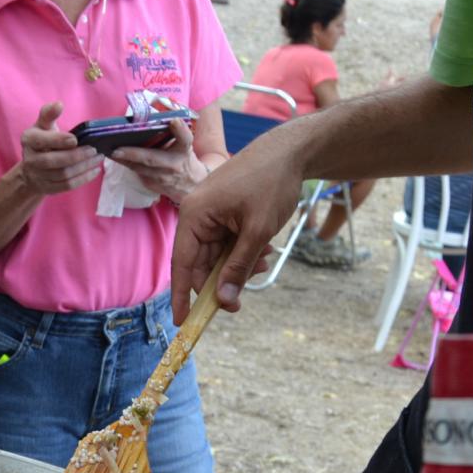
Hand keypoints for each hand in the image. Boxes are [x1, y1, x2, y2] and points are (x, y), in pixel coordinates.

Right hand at [16, 102, 103, 195]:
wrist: (33, 168)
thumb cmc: (43, 140)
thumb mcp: (43, 125)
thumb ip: (49, 113)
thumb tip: (58, 104)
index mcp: (28, 139)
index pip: (42, 141)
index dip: (58, 141)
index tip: (75, 139)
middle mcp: (30, 160)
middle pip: (54, 161)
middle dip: (76, 156)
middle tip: (94, 150)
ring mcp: (37, 176)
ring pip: (63, 174)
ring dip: (83, 167)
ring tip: (98, 158)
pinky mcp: (47, 189)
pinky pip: (67, 186)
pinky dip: (83, 179)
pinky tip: (94, 171)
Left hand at [109, 119, 212, 205]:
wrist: (190, 186)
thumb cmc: (184, 157)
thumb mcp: (184, 143)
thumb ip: (174, 130)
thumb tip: (159, 110)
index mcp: (184, 149)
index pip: (185, 138)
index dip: (180, 129)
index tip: (174, 120)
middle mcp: (174, 164)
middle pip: (152, 159)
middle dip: (133, 154)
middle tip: (117, 149)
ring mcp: (162, 178)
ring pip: (139, 168)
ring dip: (123, 160)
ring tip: (109, 151)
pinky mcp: (153, 185)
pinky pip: (136, 173)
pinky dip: (126, 164)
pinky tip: (116, 157)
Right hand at [170, 124, 308, 318]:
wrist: (291, 151)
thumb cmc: (271, 183)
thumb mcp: (257, 231)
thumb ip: (238, 268)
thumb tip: (223, 302)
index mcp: (194, 215)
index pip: (181, 264)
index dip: (181, 295)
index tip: (183, 322)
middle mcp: (197, 215)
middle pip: (200, 264)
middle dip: (223, 280)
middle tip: (242, 301)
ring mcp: (211, 214)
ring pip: (217, 256)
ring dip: (239, 265)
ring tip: (264, 260)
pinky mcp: (225, 213)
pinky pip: (227, 243)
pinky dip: (244, 251)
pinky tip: (265, 248)